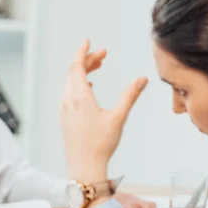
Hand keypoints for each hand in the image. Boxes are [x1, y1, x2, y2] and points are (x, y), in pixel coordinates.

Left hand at [60, 39, 147, 183]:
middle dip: (87, 60)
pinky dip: (78, 84)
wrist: (84, 167)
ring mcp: (64, 110)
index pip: (76, 66)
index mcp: (79, 98)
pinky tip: (89, 88)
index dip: (82, 51)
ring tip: (98, 66)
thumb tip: (142, 79)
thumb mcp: (118, 118)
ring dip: (82, 72)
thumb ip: (130, 96)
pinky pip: (68, 94)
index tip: (88, 41)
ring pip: (70, 83)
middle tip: (103, 54)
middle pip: (73, 72)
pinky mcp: (64, 118)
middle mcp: (68, 101)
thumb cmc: (100, 145)